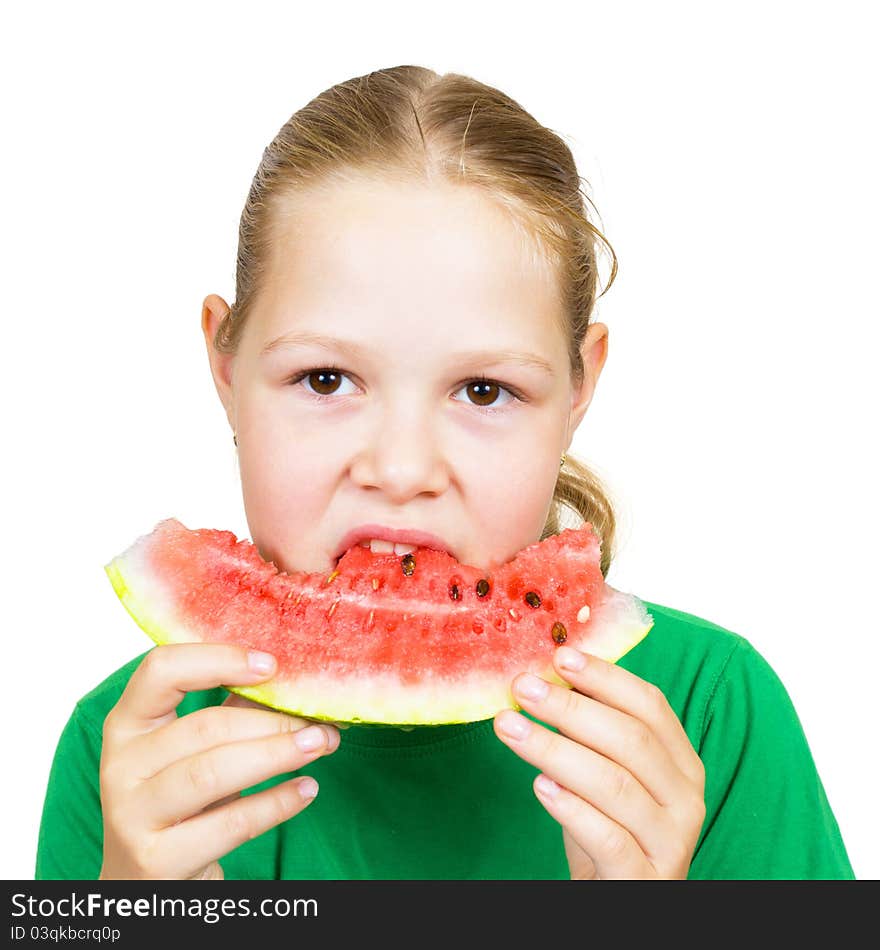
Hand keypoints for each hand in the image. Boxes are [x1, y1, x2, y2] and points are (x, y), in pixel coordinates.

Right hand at [98, 643, 339, 879]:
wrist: (142, 882)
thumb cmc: (178, 801)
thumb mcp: (194, 752)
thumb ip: (233, 712)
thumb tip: (294, 681)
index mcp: (127, 724)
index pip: (161, 670)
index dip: (218, 660)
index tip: (270, 665)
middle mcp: (120, 766)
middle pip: (204, 727)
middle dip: (272, 721)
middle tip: (319, 722)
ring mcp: (133, 816)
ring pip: (213, 772)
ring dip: (277, 754)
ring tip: (320, 745)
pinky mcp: (158, 860)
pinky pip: (230, 825)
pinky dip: (276, 803)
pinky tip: (306, 789)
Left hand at [493, 645, 704, 878]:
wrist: (622, 897)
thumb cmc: (609, 829)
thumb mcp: (606, 776)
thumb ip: (592, 732)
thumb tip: (550, 673)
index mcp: (682, 764)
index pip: (650, 706)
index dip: (605, 677)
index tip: (559, 656)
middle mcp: (685, 800)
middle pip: (631, 740)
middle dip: (571, 708)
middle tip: (523, 687)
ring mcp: (670, 843)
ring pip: (615, 785)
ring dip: (555, 750)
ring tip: (510, 727)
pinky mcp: (644, 881)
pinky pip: (609, 839)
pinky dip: (573, 809)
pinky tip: (540, 786)